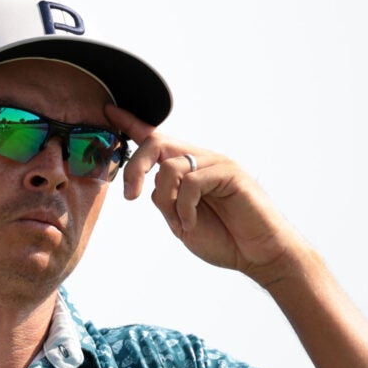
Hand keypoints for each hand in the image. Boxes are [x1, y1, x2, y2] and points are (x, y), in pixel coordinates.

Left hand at [107, 104, 309, 286]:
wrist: (259, 255)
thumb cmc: (224, 239)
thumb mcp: (180, 220)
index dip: (131, 124)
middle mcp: (201, 160)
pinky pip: (192, 182)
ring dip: (167, 199)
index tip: (109, 111)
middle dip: (135, 166)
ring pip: (171, 166)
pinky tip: (193, 222)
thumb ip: (164, 200)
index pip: (156, 140)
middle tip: (130, 196)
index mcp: (187, 170)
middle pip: (156, 142)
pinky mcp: (230, 173)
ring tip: (182, 221)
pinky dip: (185, 207)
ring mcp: (216, 163)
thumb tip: (149, 185)